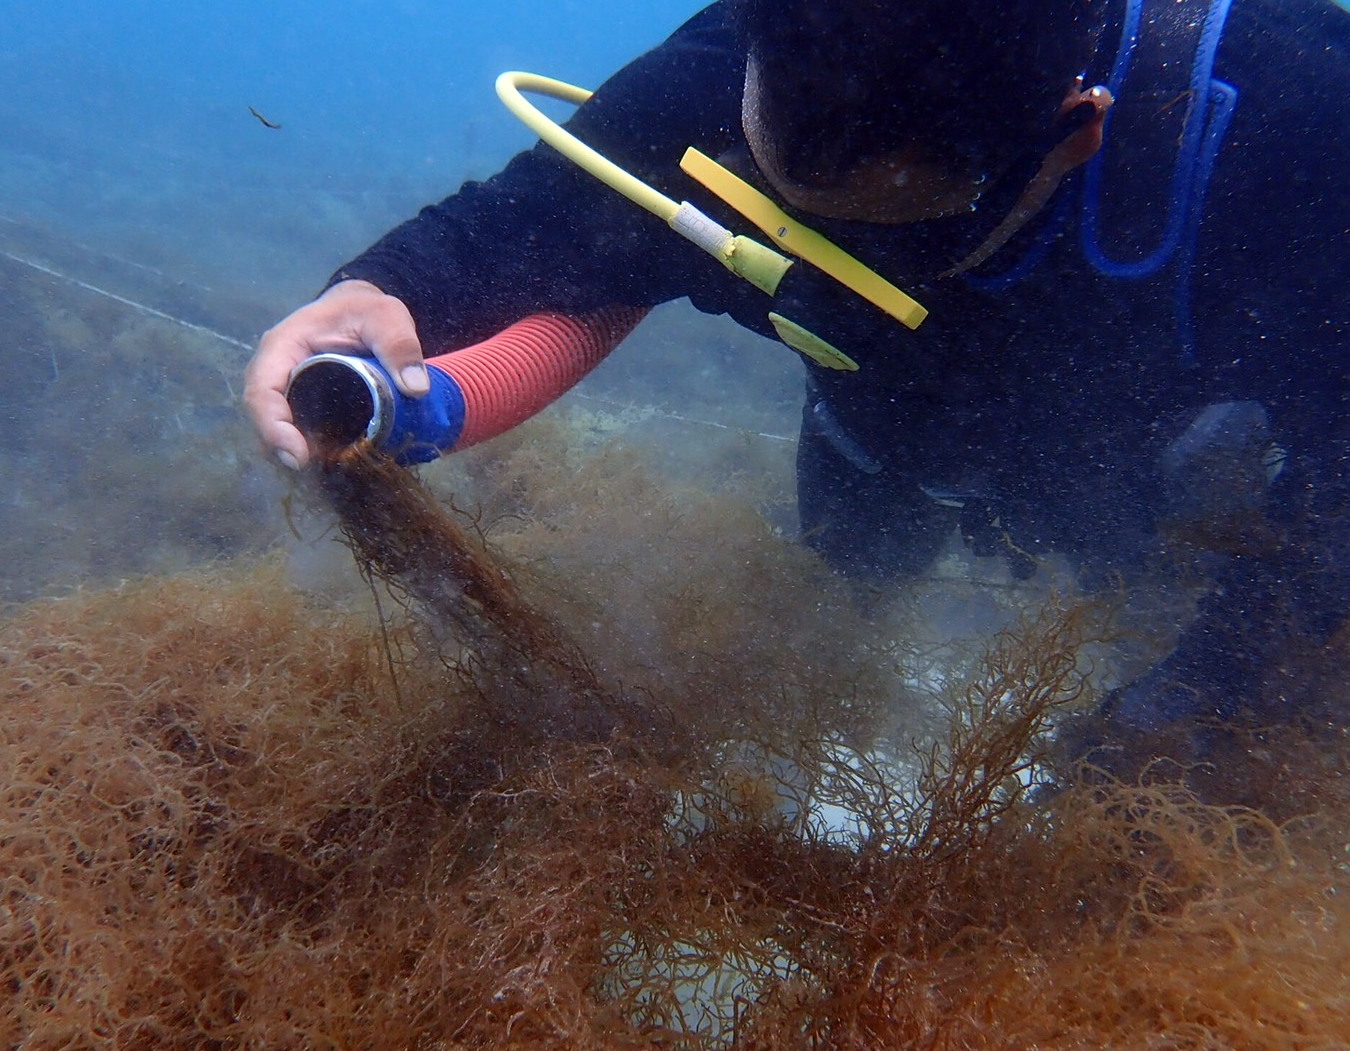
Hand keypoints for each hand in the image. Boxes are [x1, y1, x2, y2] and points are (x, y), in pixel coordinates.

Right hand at [243, 279, 429, 468]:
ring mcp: (284, 390)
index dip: (272, 428)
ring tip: (330, 470)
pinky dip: (310, 449)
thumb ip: (400, 345)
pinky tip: (335, 463)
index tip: (298, 457)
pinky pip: (295, 431)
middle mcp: (274, 371)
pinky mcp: (300, 405)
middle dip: (282, 450)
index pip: (261, 392)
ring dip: (296, 454)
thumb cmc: (366, 311)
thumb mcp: (387, 317)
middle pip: (263, 419)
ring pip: (276, 430)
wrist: (360, 312)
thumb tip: (416, 388)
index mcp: (283, 347)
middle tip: (317, 471)